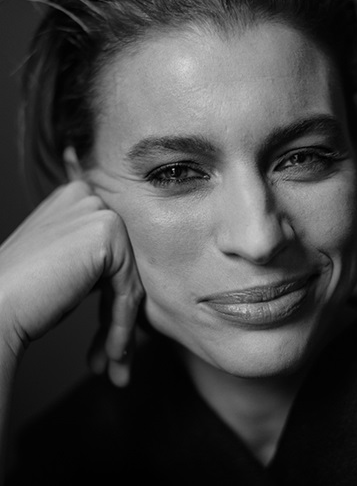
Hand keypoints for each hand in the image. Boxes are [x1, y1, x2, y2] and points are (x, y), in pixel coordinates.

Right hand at [0, 180, 142, 385]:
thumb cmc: (21, 295)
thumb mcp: (63, 264)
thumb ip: (92, 257)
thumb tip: (129, 281)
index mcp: (73, 199)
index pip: (109, 253)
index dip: (107, 298)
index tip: (105, 337)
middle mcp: (86, 196)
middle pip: (120, 266)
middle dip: (116, 317)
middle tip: (112, 357)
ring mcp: (97, 210)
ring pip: (127, 280)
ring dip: (120, 329)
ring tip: (114, 367)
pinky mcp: (107, 230)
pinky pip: (128, 287)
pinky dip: (121, 323)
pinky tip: (111, 353)